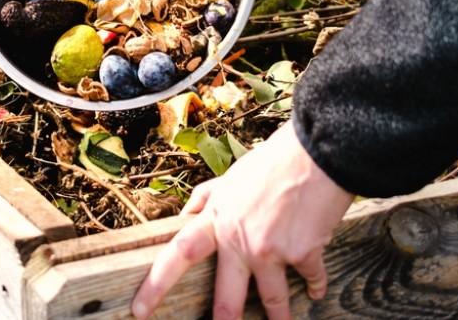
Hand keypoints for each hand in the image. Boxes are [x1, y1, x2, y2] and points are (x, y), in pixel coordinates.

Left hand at [130, 122, 353, 318]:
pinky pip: (310, 279)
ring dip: (280, 318)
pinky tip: (316, 289)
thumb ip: (207, 198)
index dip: (156, 284)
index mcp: (218, 219)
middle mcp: (239, 240)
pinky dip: (315, 285)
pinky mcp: (303, 254)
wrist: (316, 154)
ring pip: (273, 299)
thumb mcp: (231, 177)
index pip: (178, 254)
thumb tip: (186, 215)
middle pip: (226, 297)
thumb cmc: (273, 161)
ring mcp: (271, 250)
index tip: (140, 309)